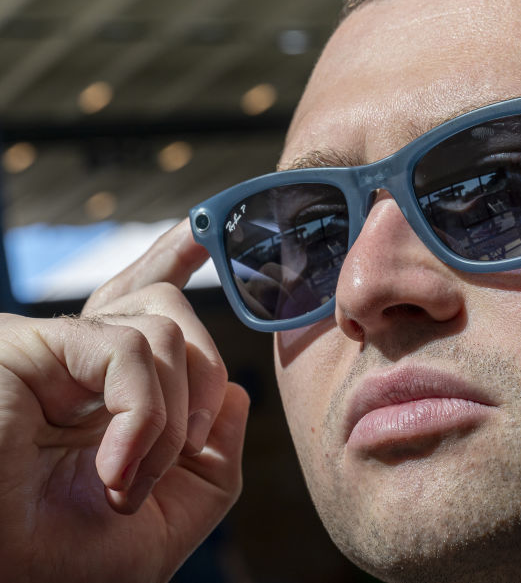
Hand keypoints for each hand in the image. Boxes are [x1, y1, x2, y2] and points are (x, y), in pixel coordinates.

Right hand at [0, 220, 248, 582]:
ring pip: (166, 326)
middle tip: (180, 454)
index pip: (145, 307)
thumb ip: (215, 459)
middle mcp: (81, 362)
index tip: (200, 235)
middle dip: (202, 380)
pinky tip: (116, 468)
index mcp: (107, 391)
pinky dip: (143, 414)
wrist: (10, 578)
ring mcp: (58, 351)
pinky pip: (131, 348)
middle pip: (166, 305)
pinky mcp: (33, 347)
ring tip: (129, 483)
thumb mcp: (172, 515)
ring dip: (171, 417)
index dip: (171, 259)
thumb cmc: (67, 560)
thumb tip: (235, 395)